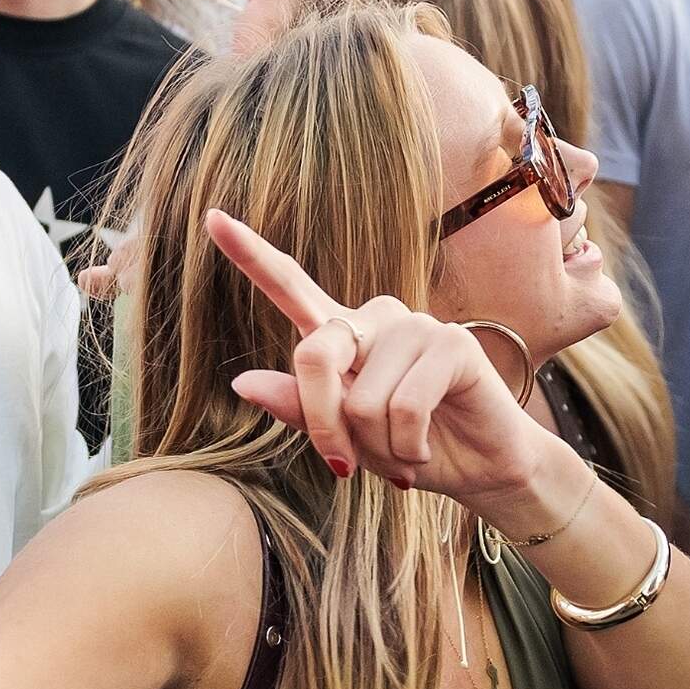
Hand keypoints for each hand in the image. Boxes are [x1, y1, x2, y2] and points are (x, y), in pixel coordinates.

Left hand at [205, 208, 561, 507]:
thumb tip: (241, 382)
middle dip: (323, 425)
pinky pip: (404, 409)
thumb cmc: (407, 449)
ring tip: (407, 449)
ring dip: (380, 448)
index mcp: (340, 334)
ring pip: (362, 401)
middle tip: (344, 467)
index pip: (289, 285)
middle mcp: (374, 319)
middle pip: (314, 357)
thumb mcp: (346, 438)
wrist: (479, 470)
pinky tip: (427, 446)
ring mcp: (414, 326)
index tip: (211, 218)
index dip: (249, 253)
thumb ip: (300, 408)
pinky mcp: (451, 343)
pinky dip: (410, 446)